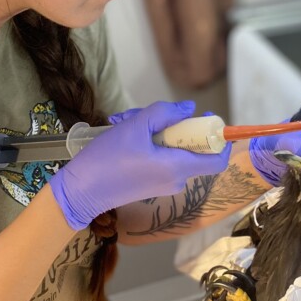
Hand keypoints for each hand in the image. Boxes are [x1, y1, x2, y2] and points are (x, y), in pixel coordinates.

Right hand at [49, 100, 230, 230]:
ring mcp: (163, 185)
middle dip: (176, 127)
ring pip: (174, 152)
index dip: (219, 140)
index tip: (207, 121)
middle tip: (150, 114)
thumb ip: (165, 113)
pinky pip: (161, 161)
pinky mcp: (150, 186)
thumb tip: (189, 109)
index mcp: (178, 167)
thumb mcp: (135, 126)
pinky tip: (124, 135)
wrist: (80, 192)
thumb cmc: (107, 159)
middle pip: (193, 150)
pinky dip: (150, 145)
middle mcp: (176, 180)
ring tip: (127, 121)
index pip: (218, 160)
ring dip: (157, 133)